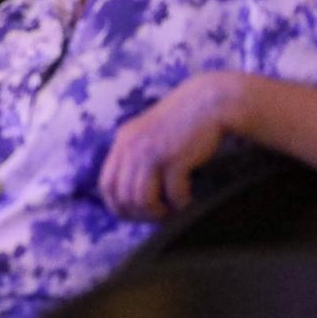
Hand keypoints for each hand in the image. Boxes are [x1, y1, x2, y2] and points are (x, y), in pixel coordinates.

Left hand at [98, 74, 231, 220]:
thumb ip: (135, 156)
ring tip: (173, 211)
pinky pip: (172, 194)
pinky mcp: (175, 157)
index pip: (106, 185)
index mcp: (122, 142)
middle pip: (123, 196)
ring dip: (159, 212)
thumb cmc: (182, 123)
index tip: (135, 215)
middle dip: (140, 214)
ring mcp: (152, 152)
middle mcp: (132, 146)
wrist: (210, 101)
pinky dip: (180, 204)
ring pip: (143, 199)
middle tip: (159, 216)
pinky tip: (188, 200)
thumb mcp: (148, 135)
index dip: (118, 206)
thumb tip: (131, 195)